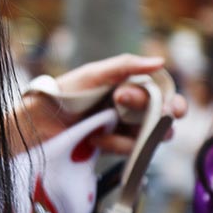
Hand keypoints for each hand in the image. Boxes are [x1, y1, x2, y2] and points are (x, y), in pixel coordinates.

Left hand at [14, 54, 188, 154]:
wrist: (38, 121)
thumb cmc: (66, 91)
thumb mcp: (95, 73)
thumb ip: (126, 65)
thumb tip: (160, 62)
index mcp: (132, 87)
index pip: (164, 97)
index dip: (174, 104)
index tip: (171, 110)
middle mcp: (132, 109)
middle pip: (161, 120)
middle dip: (153, 118)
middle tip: (124, 107)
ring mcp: (124, 130)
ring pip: (148, 138)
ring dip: (130, 133)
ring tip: (101, 125)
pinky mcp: (113, 147)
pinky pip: (129, 151)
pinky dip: (115, 144)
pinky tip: (95, 139)